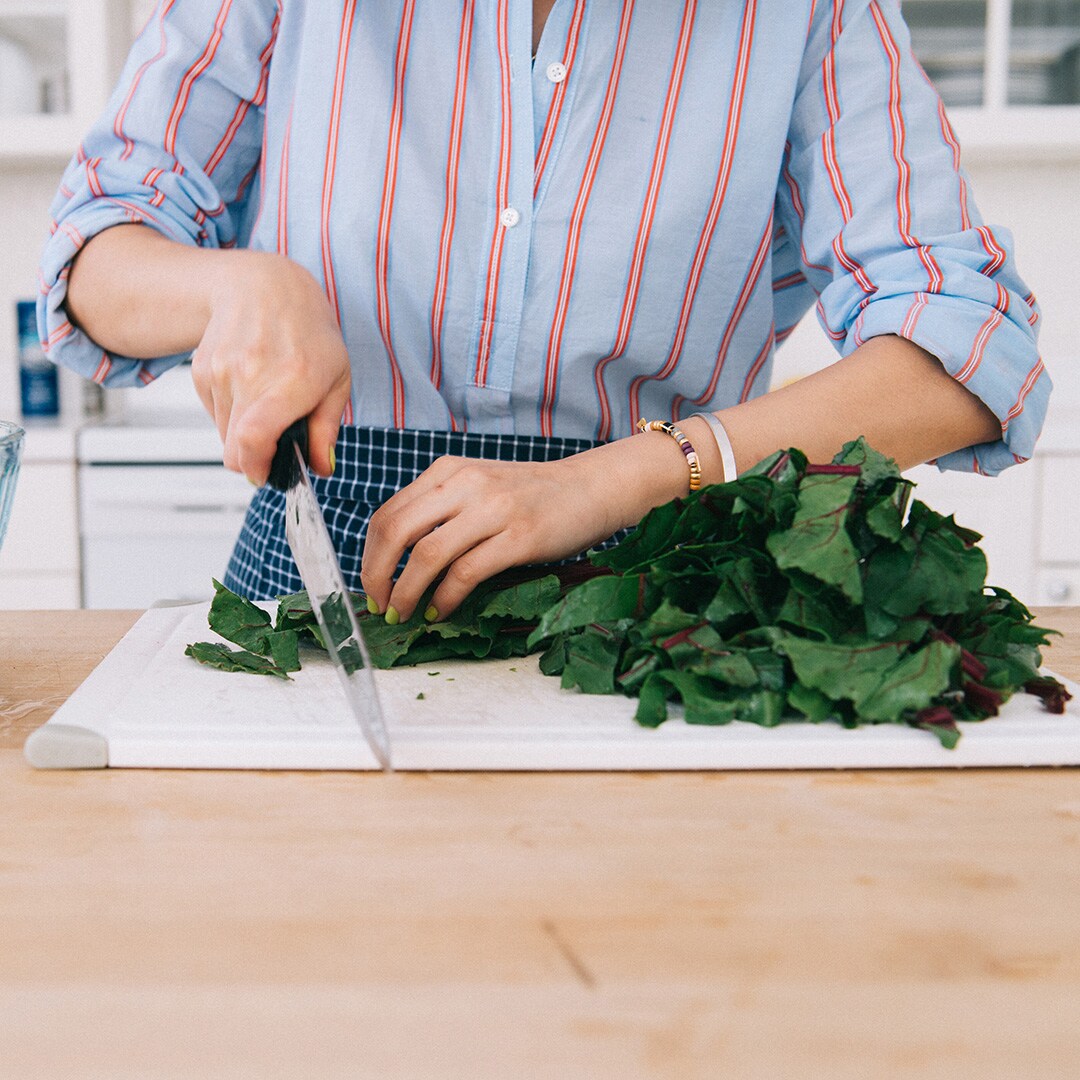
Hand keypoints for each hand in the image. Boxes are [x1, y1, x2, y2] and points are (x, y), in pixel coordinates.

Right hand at [191, 251, 350, 482]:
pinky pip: (215, 415)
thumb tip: (320, 468)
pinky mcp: (202, 372)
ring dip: (245, 436)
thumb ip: (326, 429)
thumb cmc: (308, 332)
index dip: (257, 467)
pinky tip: (251, 389)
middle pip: (234, 448)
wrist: (264, 287)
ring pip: (225, 436)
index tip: (267, 475)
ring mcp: (221, 373)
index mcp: (290, 381)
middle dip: (254, 461)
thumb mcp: (336, 379)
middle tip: (274, 452)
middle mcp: (250, 375)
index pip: (255, 437)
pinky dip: (233, 415)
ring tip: (268, 405)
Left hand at [360, 434, 695, 621]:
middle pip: (396, 532)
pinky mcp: (519, 537)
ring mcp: (493, 509)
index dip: (370, 556)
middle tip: (379, 606)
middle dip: (377, 576)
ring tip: (404, 614)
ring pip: (426, 555)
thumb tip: (399, 561)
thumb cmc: (534, 496)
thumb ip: (443, 510)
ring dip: (406, 593)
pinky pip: (466, 573)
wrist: (593, 488)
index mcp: (449, 470)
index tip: (372, 586)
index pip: (389, 513)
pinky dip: (445, 599)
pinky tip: (440, 611)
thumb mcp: (481, 487)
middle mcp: (466, 483)